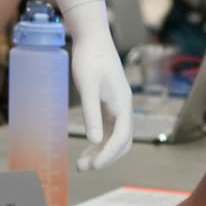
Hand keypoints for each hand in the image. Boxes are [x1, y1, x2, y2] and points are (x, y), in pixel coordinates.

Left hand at [70, 29, 133, 170]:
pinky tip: (87, 147)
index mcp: (123, 103)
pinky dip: (99, 141)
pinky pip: (108, 129)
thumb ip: (91, 113)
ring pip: (115, 137)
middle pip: (121, 142)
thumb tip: (95, 140)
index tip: (94, 165)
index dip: (109, 154)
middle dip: (105, 157)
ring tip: (81, 163)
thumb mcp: (88, 86)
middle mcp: (124, 107)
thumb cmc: (89, 58)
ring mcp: (117, 106)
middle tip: (83, 167)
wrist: (92, 37)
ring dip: (101, 152)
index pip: (122, 137)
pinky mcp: (109, 104)